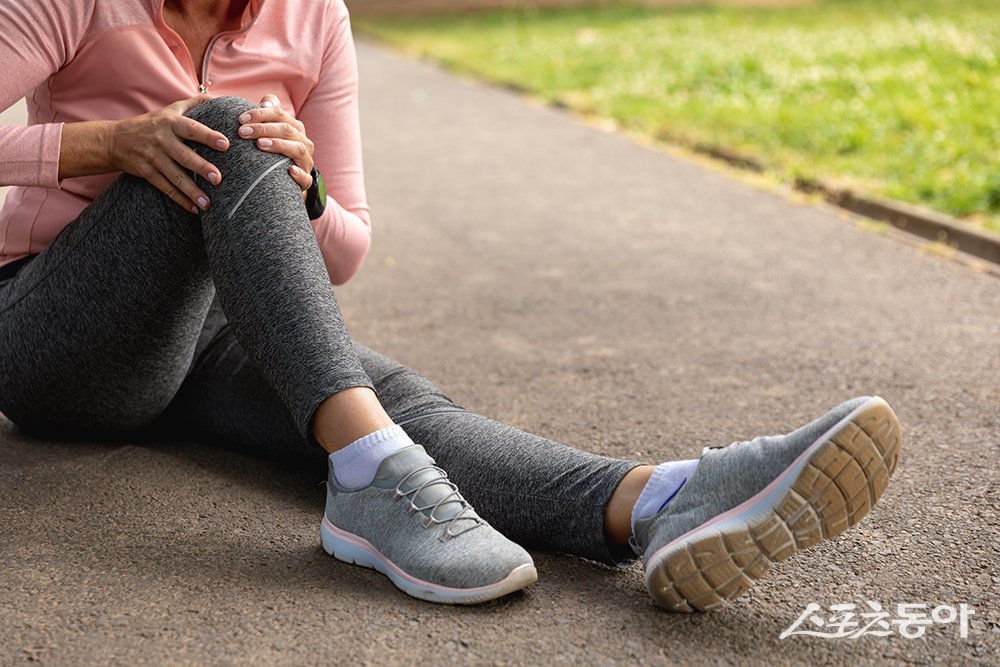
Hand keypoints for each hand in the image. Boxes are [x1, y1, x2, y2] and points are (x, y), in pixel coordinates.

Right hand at [106, 94, 228, 212]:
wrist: (115, 140)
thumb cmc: (151, 124)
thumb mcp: (170, 110)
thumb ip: (195, 104)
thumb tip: (219, 99)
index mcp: (170, 123)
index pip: (191, 128)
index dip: (208, 135)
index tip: (225, 143)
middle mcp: (161, 139)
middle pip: (183, 155)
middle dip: (201, 167)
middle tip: (218, 178)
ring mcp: (153, 157)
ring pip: (175, 176)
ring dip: (191, 191)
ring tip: (208, 204)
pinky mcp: (147, 172)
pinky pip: (165, 188)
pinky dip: (180, 199)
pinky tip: (194, 209)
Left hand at [237, 94, 314, 195]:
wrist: (287, 180)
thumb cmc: (275, 152)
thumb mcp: (272, 131)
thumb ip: (268, 114)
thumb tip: (266, 101)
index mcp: (295, 128)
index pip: (279, 114)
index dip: (260, 114)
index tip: (241, 119)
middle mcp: (303, 142)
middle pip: (286, 130)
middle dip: (263, 129)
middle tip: (242, 132)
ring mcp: (306, 161)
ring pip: (297, 149)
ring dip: (279, 145)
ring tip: (260, 144)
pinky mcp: (306, 180)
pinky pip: (306, 177)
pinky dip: (299, 174)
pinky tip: (290, 170)